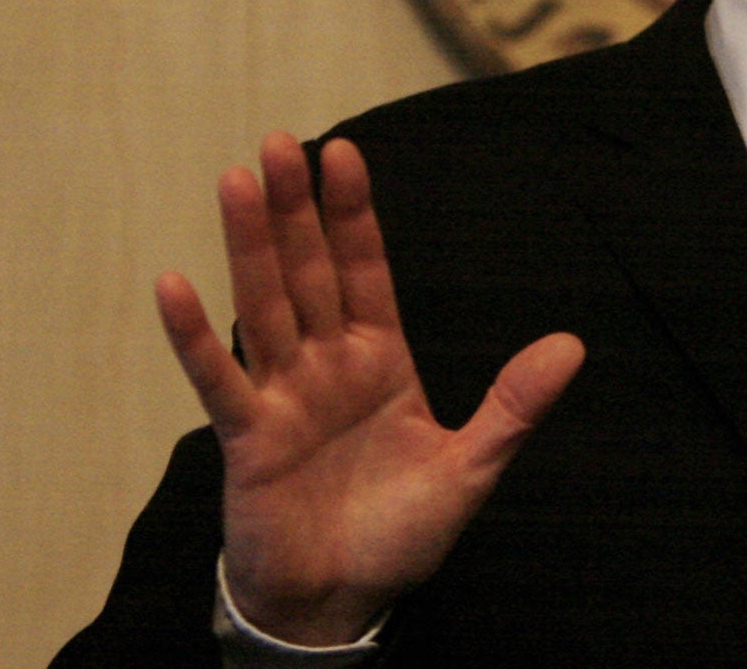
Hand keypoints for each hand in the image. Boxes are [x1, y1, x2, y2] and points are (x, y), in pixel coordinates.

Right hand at [156, 132, 584, 645]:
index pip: (365, 271)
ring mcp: (281, 396)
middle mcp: (325, 365)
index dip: (352, 214)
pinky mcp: (246, 439)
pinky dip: (193, 335)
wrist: (342, 605)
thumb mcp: (472, 467)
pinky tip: (173, 283)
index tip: (344, 152)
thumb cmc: (402, 534)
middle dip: (295, 208)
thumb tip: (572, 345)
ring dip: (248, 245)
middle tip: (279, 141)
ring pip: (264, 306)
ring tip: (233, 179)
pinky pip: (217, 380)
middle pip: (307, 272)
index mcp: (379, 359)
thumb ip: (515, 405)